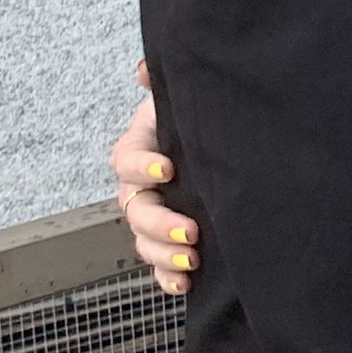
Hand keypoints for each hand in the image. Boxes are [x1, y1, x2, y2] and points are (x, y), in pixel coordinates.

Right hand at [111, 66, 193, 293]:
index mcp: (141, 149)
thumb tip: (145, 68)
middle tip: (191, 229)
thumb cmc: (200, 120)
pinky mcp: (172, 240)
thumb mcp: (184, 99)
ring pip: (144, 241)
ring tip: (192, 258)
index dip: (141, 166)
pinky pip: (160, 265)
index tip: (168, 168)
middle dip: (159, 222)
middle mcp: (142, 186)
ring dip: (164, 253)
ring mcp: (155, 215)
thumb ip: (162, 84)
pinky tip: (185, 284)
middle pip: (134, 209)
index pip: (125, 159)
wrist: (226, 142)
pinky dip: (167, 277)